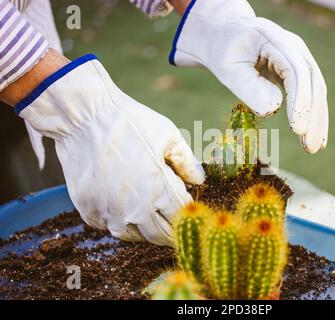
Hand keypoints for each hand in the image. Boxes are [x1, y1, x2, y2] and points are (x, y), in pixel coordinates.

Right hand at [14, 54, 204, 245]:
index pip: (182, 220)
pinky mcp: (88, 210)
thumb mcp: (169, 136)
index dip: (187, 216)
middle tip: (172, 219)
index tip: (187, 210)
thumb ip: (187, 163)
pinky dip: (117, 220)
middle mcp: (136, 210)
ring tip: (148, 214)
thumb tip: (199, 181)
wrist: (83, 117)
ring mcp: (109, 213)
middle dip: (170, 230)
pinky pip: (107, 225)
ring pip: (132, 236)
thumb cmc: (130, 122)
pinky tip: (121, 205)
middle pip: (160, 236)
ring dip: (144, 229)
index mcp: (160, 192)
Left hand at [169, 0, 327, 152]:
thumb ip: (248, 87)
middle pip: (313, 82)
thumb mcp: (227, 68)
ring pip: (316, 90)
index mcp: (274, 39)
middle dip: (313, 115)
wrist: (224, 36)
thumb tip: (274, 109)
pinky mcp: (297, 72)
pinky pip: (310, 94)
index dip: (300, 101)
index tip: (297, 129)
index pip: (296, 71)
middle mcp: (293, 46)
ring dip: (317, 120)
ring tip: (313, 148)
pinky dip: (313, 116)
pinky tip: (314, 137)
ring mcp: (298, 58)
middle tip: (309, 146)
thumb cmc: (223, 51)